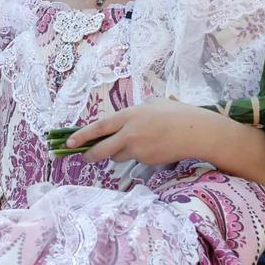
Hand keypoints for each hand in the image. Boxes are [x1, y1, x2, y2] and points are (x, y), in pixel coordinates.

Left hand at [66, 99, 219, 168]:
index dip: (82, 135)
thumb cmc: (176, 114)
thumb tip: (121, 121)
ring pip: (117, 156)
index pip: (99, 127)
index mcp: (129, 115)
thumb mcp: (152, 104)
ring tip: (135, 143)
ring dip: (118, 153)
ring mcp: (138, 149)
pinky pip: (134, 159)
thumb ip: (134, 113)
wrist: (196, 132)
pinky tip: (152, 147)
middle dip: (90, 155)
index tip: (69, 141)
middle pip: (101, 149)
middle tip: (84, 156)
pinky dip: (136, 155)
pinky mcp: (146, 161)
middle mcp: (130, 133)